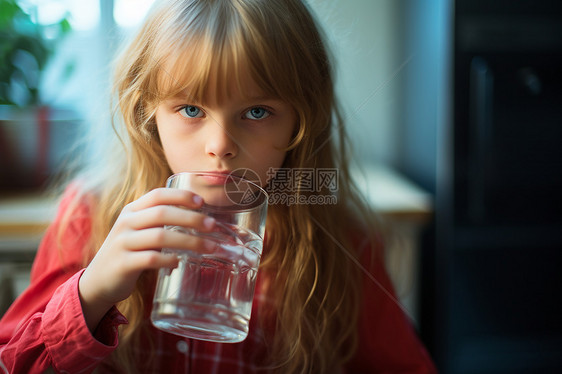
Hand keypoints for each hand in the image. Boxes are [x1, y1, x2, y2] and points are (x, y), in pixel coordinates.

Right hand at [78, 188, 215, 331]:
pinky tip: (180, 262)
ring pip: (160, 237)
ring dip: (189, 241)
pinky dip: (169, 260)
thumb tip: (199, 219)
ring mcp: (123, 243)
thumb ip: (159, 222)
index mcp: (132, 211)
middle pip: (163, 213)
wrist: (97, 281)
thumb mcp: (139, 231)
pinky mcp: (123, 264)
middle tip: (213, 226)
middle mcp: (126, 223)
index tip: (201, 202)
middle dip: (191, 218)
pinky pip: (151, 259)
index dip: (180, 196)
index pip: (158, 195)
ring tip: (209, 247)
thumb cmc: (128, 253)